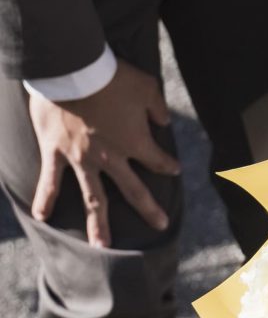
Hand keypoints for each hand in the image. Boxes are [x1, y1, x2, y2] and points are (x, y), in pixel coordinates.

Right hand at [28, 59, 180, 247]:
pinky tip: (42, 219)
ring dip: (97, 223)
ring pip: (92, 198)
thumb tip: (165, 121)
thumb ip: (158, 107)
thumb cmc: (111, 76)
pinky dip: (45, 200)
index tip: (175, 170)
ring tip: (102, 246)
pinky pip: (50, 181)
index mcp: (135, 141)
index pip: (157, 160)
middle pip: (133, 190)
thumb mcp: (146, 86)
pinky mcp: (55, 153)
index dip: (167, 165)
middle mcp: (111, 157)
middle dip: (148, 208)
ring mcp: (82, 159)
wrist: (71, 71)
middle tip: (160, 225)